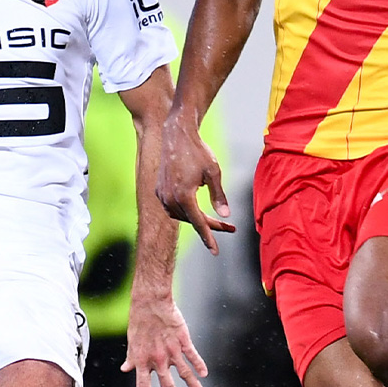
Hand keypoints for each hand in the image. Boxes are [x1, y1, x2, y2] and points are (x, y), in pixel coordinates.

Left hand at [120, 293, 207, 386]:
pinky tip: (204, 373)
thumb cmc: (139, 320)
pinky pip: (193, 356)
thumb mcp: (132, 341)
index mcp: (141, 360)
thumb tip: (125, 369)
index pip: (143, 386)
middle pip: (166, 384)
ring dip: (193, 386)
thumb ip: (131, 357)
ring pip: (184, 373)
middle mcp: (157, 359)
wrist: (151, 302)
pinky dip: (199, 365)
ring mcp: (171, 351)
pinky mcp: (182, 341)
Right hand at [155, 110, 234, 254]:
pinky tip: (194, 207)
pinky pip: (172, 207)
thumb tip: (225, 215)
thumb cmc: (198, 151)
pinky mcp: (158, 190)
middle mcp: (170, 198)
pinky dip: (184, 210)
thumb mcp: (214, 173)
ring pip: (181, 215)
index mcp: (184, 196)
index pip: (199, 223)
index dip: (209, 238)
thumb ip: (219, 196)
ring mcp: (162, 195)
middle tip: (229, 228)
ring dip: (196, 217)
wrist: (176, 135)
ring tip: (213, 217)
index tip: (215, 251)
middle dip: (209, 225)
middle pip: (191, 220)